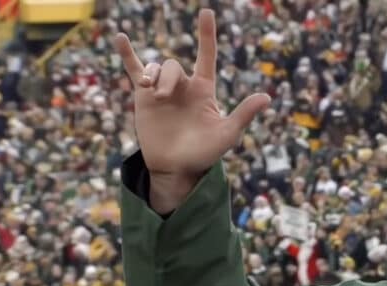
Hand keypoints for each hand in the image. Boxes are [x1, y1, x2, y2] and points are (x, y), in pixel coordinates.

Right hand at [114, 9, 270, 212]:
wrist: (177, 168)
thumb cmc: (205, 153)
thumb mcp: (227, 134)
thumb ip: (243, 114)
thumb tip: (266, 97)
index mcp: (204, 90)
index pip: (207, 57)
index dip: (207, 35)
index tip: (207, 12)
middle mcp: (183, 86)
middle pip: (173, 66)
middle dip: (167, 78)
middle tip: (161, 97)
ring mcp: (162, 90)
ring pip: (156, 68)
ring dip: (153, 77)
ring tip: (152, 95)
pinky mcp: (143, 98)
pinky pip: (135, 70)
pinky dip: (128, 54)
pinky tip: (119, 37)